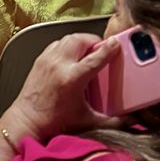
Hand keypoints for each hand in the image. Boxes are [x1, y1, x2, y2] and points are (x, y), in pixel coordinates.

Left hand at [1, 33, 123, 143]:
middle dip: (94, 41)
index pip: (95, 57)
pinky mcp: (39, 59)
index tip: (116, 44)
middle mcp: (58, 64)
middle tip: (102, 49)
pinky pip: (56, 44)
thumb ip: (113, 121)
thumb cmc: (54, 121)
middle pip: (79, 40)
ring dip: (80, 41)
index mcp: (72, 78)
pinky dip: (67, 45)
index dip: (108, 49)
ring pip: (67, 39)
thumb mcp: (88, 121)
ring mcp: (47, 60)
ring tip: (89, 51)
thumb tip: (131, 121)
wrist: (28, 120)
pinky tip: (72, 56)